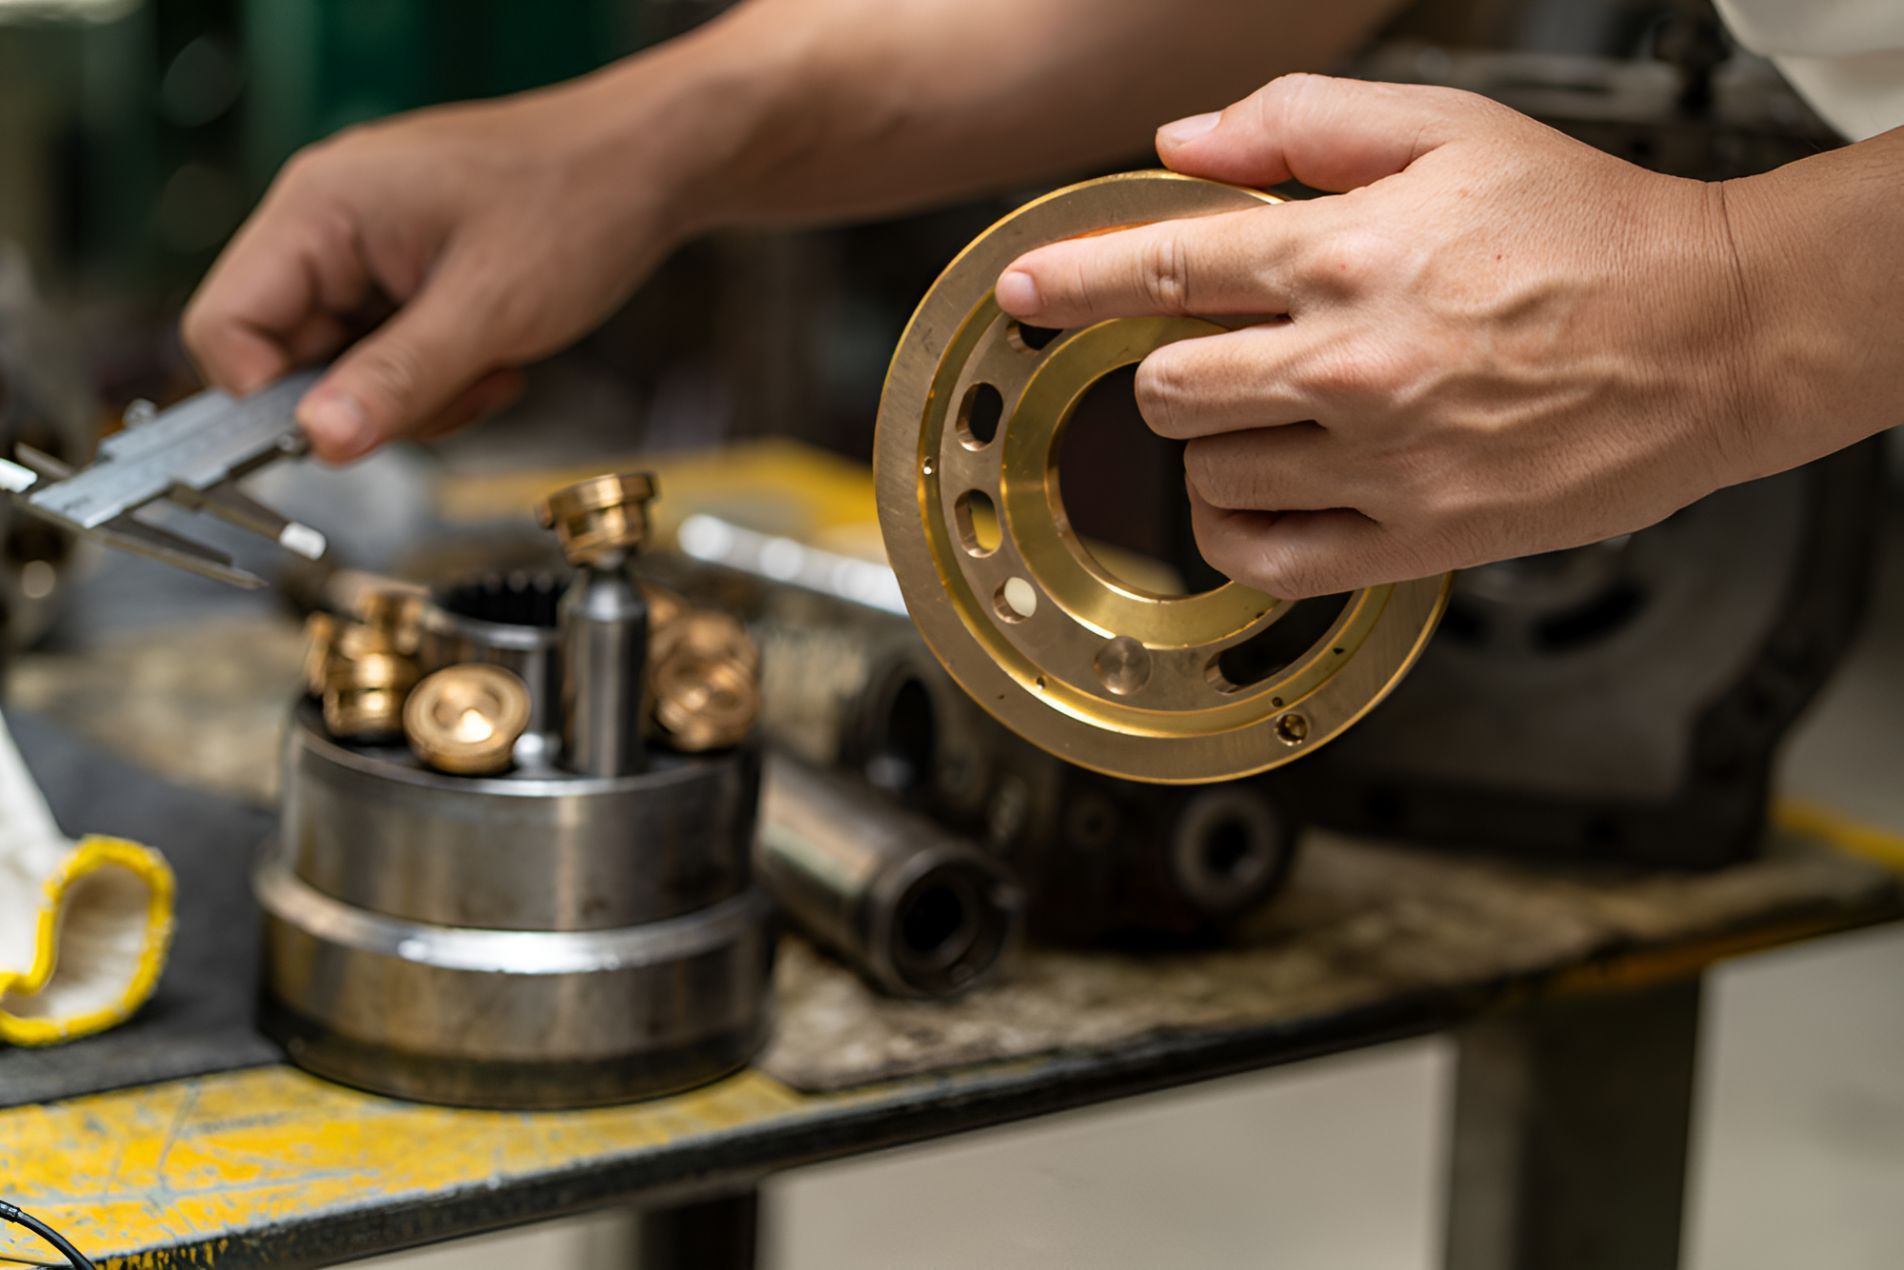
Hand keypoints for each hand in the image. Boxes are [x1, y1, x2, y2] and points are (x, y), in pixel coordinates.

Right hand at [183, 83, 687, 460]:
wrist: (648, 169)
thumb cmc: (576, 202)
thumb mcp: (487, 311)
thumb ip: (398, 381)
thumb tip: (319, 442)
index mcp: (318, 211)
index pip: (223, 329)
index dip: (266, 401)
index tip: (337, 437)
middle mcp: (325, 225)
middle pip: (284, 361)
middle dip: (369, 400)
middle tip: (452, 390)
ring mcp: (364, 251)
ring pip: (343, 372)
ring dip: (416, 394)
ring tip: (488, 364)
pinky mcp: (402, 276)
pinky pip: (388, 357)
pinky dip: (439, 376)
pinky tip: (493, 356)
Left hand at [994, 74, 1768, 597]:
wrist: (1716, 332)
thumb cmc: (1591, 229)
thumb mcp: (1451, 129)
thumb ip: (1299, 126)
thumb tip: (1183, 143)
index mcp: (1344, 250)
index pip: (1163, 265)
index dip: (1072, 279)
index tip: (1023, 292)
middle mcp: (1347, 359)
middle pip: (1165, 385)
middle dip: (1169, 367)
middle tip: (1217, 357)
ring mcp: (1380, 457)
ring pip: (1207, 474)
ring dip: (1215, 448)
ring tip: (1278, 420)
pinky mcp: (1417, 537)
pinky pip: (1268, 560)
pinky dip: (1238, 535)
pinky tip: (1263, 500)